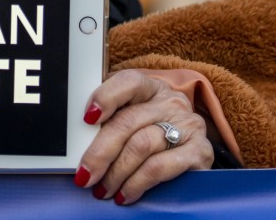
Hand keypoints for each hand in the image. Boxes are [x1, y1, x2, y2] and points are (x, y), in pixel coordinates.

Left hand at [74, 69, 213, 204]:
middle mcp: (171, 102)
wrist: (188, 150)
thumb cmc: (148, 131)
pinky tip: (125, 194)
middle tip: (85, 174)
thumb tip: (75, 136)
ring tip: (102, 189)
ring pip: (142, 145)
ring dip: (116, 172)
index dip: (105, 97)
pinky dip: (137, 183)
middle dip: (101, 152)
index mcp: (150, 87)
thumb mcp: (129, 116)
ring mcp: (188, 125)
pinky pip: (160, 167)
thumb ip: (107, 117)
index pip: (128, 82)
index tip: (86, 118)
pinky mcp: (200, 152)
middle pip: (128, 121)